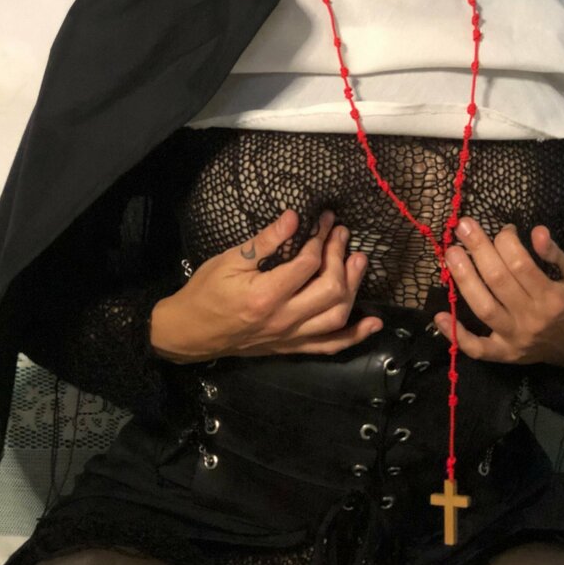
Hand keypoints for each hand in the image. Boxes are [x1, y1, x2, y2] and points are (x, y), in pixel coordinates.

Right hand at [150, 210, 381, 361]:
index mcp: (265, 296)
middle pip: (330, 290)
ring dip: (354, 288)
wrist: (189, 333)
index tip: (325, 220)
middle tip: (342, 235)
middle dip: (340, 258)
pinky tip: (374, 322)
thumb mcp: (229, 261)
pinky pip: (329, 346)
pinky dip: (355, 335)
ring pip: (336, 317)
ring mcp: (290, 337)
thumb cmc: (206, 292)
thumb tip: (295, 217)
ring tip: (359, 261)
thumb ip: (265, 242)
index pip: (307, 264)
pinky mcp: (292, 347)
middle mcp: (283, 320)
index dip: (320, 238)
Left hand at [433, 218, 563, 367]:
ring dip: (463, 279)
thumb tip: (537, 230)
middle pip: (498, 280)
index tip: (503, 229)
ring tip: (450, 254)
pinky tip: (439, 314)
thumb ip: (555, 253)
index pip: (521, 264)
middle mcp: (531, 318)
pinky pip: (476, 348)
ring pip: (483, 308)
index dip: (507, 241)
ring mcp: (514, 338)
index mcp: (552, 297)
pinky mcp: (502, 354)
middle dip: (478, 249)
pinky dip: (456, 334)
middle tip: (463, 226)